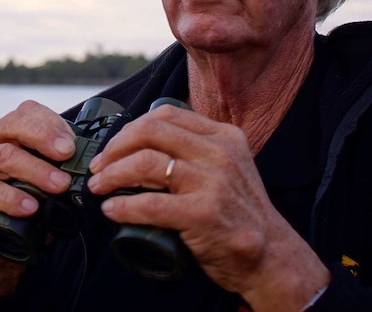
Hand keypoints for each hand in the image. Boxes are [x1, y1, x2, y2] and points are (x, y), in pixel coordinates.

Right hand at [0, 100, 76, 294]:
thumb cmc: (22, 206)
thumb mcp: (40, 182)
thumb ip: (57, 168)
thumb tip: (92, 166)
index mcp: (5, 133)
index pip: (26, 112)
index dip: (51, 122)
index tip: (73, 141)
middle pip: (13, 125)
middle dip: (44, 136)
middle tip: (68, 153)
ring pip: (5, 156)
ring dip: (37, 170)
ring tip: (60, 185)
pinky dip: (12, 198)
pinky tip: (31, 207)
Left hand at [87, 104, 328, 311]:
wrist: (271, 256)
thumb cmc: (239, 214)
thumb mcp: (228, 168)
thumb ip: (197, 151)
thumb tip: (143, 146)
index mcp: (224, 136)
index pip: (166, 115)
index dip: (130, 129)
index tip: (113, 147)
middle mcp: (220, 153)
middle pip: (151, 132)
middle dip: (115, 148)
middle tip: (99, 167)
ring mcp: (214, 182)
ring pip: (145, 163)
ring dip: (112, 175)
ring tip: (99, 187)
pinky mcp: (204, 213)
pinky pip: (151, 203)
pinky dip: (124, 206)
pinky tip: (112, 210)